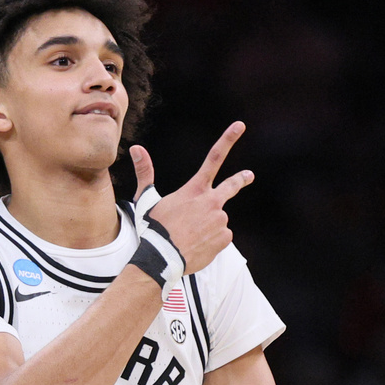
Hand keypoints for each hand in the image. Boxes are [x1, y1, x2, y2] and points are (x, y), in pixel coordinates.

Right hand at [130, 121, 253, 275]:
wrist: (162, 258)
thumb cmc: (154, 228)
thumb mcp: (147, 199)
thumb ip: (145, 172)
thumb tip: (136, 148)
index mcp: (195, 189)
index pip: (213, 158)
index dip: (228, 140)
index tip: (240, 126)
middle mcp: (212, 201)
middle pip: (231, 186)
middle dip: (241, 179)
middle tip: (249, 175)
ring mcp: (220, 220)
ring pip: (217, 220)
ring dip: (207, 226)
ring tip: (190, 236)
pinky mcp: (225, 238)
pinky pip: (221, 237)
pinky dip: (211, 241)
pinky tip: (197, 245)